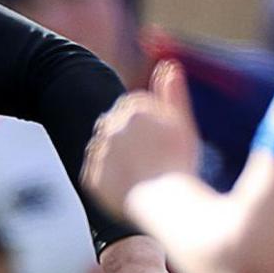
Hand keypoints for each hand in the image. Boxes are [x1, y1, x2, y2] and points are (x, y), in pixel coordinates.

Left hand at [84, 61, 203, 217]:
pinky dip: (107, 180)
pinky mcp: (90, 178)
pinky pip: (95, 174)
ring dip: (115, 158)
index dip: (145, 126)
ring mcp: (99, 153)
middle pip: (113, 126)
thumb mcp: (183, 124)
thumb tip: (168, 65)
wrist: (170, 206)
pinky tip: (127, 187)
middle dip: (126, 139)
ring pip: (102, 149)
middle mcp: (111, 127)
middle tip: (149, 160)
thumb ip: (172, 94)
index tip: (157, 143)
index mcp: (133, 110)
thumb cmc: (181, 165)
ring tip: (139, 174)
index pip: (130, 108)